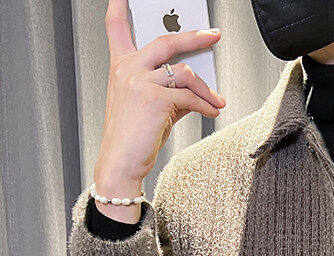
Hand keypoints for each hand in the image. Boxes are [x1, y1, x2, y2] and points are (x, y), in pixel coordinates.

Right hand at [93, 0, 226, 222]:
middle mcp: (128, 69)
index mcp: (121, 67)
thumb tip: (198, 88)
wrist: (121, 162)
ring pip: (185, 73)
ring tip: (217, 101)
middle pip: (166, 41)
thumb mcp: (150, 108)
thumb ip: (170, 91)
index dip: (120, 7)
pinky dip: (206, 105)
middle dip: (194, 37)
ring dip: (207, 89)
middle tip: (213, 36)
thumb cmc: (133, 137)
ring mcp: (140, 82)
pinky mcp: (154, 99)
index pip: (116, 28)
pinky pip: (190, 97)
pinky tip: (213, 111)